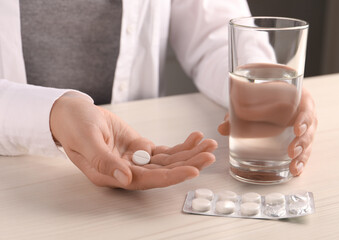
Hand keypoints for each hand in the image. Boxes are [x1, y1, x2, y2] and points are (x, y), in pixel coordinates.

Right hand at [50, 93, 216, 189]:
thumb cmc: (74, 126)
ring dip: (189, 154)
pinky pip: (164, 150)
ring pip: (167, 161)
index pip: (146, 180)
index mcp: (111, 174)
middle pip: (163, 172)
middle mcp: (126, 171)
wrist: (73, 114)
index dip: (170, 177)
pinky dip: (180, 145)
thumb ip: (104, 160)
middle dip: (188, 164)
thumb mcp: (85, 140)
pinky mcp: (141, 148)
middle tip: (209, 155)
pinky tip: (194, 138)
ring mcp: (136, 160)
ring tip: (208, 144)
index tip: (192, 171)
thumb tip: (124, 179)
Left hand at [218, 87, 316, 176]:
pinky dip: (300, 162)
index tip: (296, 129)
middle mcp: (304, 114)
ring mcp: (303, 128)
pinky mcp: (299, 140)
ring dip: (302, 155)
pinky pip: (304, 151)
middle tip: (292, 151)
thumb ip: (238, 112)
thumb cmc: (266, 95)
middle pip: (309, 129)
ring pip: (307, 143)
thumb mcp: (253, 100)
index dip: (304, 119)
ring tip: (293, 166)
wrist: (270, 95)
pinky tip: (295, 171)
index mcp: (299, 99)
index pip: (307, 108)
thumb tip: (222, 129)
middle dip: (302, 141)